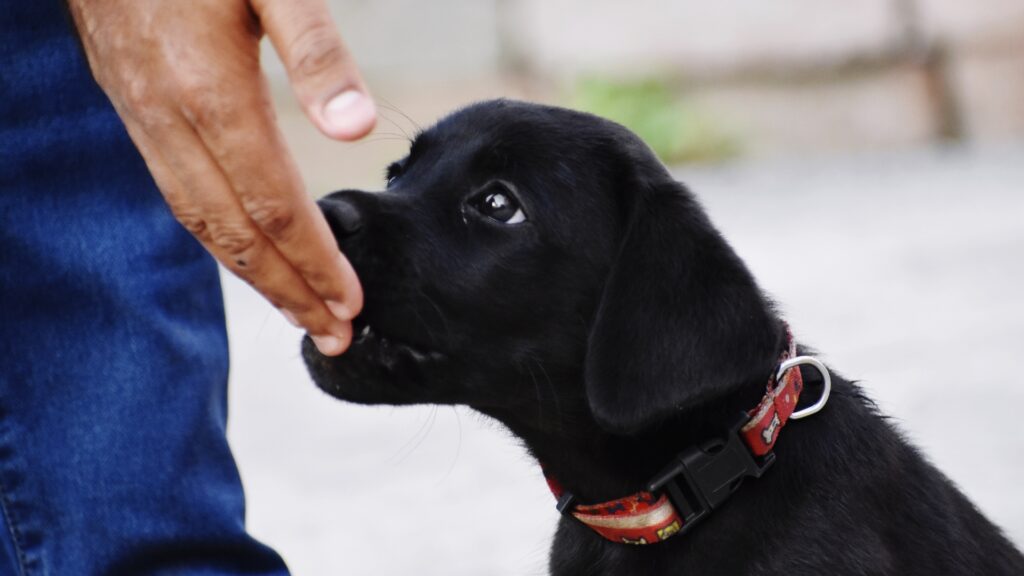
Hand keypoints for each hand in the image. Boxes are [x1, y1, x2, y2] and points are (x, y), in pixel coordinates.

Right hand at [67, 0, 375, 354]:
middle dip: (288, 292)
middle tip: (334, 335)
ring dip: (252, 276)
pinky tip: (245, 249)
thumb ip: (316, 51)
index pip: (274, 206)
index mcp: (211, 93)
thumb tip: (355, 128)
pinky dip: (217, 236)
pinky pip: (178, 193)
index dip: (315, 261)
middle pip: (234, 234)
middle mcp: (170, 119)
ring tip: (298, 310)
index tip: (351, 302)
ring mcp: (144, 117)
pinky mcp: (135, 107)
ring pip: (200, 221)